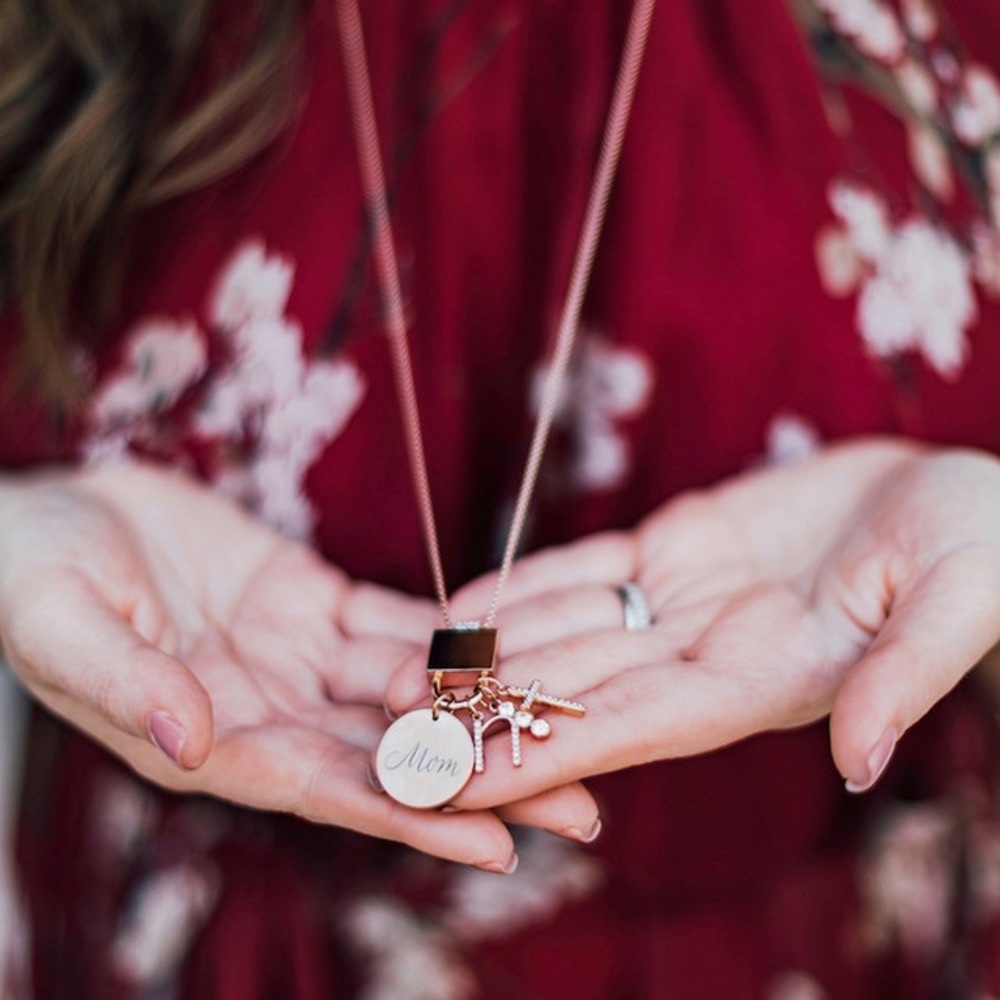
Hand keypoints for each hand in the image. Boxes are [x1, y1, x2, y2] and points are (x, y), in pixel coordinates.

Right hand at [0, 462, 596, 867]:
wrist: (47, 516)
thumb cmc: (30, 575)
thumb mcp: (60, 624)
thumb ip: (126, 683)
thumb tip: (193, 742)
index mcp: (211, 742)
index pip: (329, 792)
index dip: (413, 818)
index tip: (497, 846)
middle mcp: (269, 712)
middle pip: (394, 755)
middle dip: (484, 779)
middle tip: (580, 801)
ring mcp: (296, 657)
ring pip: (409, 692)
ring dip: (485, 708)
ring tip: (568, 723)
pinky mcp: (312, 600)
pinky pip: (393, 622)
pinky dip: (448, 637)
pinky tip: (506, 644)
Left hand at [387, 438, 999, 803]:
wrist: (962, 494)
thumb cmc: (979, 551)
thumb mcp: (953, 607)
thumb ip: (902, 680)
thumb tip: (862, 762)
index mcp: (764, 683)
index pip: (630, 729)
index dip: (541, 755)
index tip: (457, 784)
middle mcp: (708, 654)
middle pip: (573, 690)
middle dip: (481, 714)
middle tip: (388, 734)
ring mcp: (685, 601)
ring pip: (565, 631)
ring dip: (482, 654)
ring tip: (395, 672)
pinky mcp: (678, 546)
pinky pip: (585, 569)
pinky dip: (524, 586)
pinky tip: (463, 602)